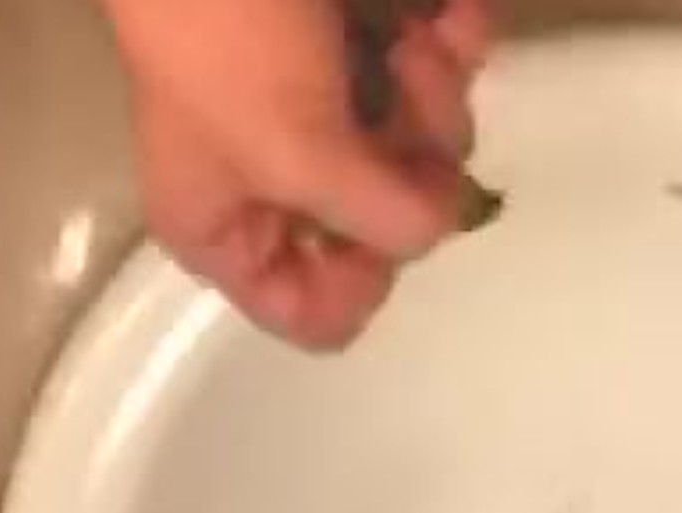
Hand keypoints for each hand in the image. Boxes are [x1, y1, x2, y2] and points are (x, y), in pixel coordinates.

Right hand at [103, 0, 491, 347]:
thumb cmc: (226, 34)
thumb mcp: (292, 148)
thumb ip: (378, 218)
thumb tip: (441, 226)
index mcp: (228, 227)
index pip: (314, 314)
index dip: (365, 280)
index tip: (388, 222)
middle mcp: (281, 183)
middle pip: (390, 226)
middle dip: (412, 164)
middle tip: (400, 106)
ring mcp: (329, 114)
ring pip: (428, 150)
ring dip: (436, 93)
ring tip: (410, 41)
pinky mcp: (369, 50)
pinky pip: (443, 74)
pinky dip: (455, 43)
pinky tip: (448, 14)